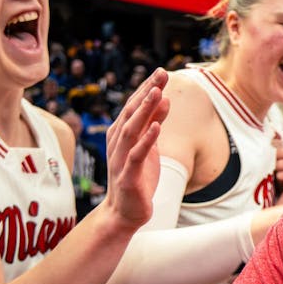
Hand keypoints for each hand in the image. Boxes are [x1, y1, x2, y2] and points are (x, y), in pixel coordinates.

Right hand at [102, 68, 169, 227]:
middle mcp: (118, 143)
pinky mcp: (128, 176)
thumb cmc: (137, 177)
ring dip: (145, 111)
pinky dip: (146, 141)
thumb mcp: (149, 146)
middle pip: (132, 113)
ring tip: (158, 93)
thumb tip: (164, 99)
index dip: (147, 89)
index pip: (135, 107)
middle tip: (161, 74)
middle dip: (147, 93)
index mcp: (122, 135)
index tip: (161, 71)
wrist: (125, 212)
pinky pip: (137, 155)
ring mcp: (121, 159)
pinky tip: (156, 128)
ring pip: (132, 130)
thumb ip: (154, 124)